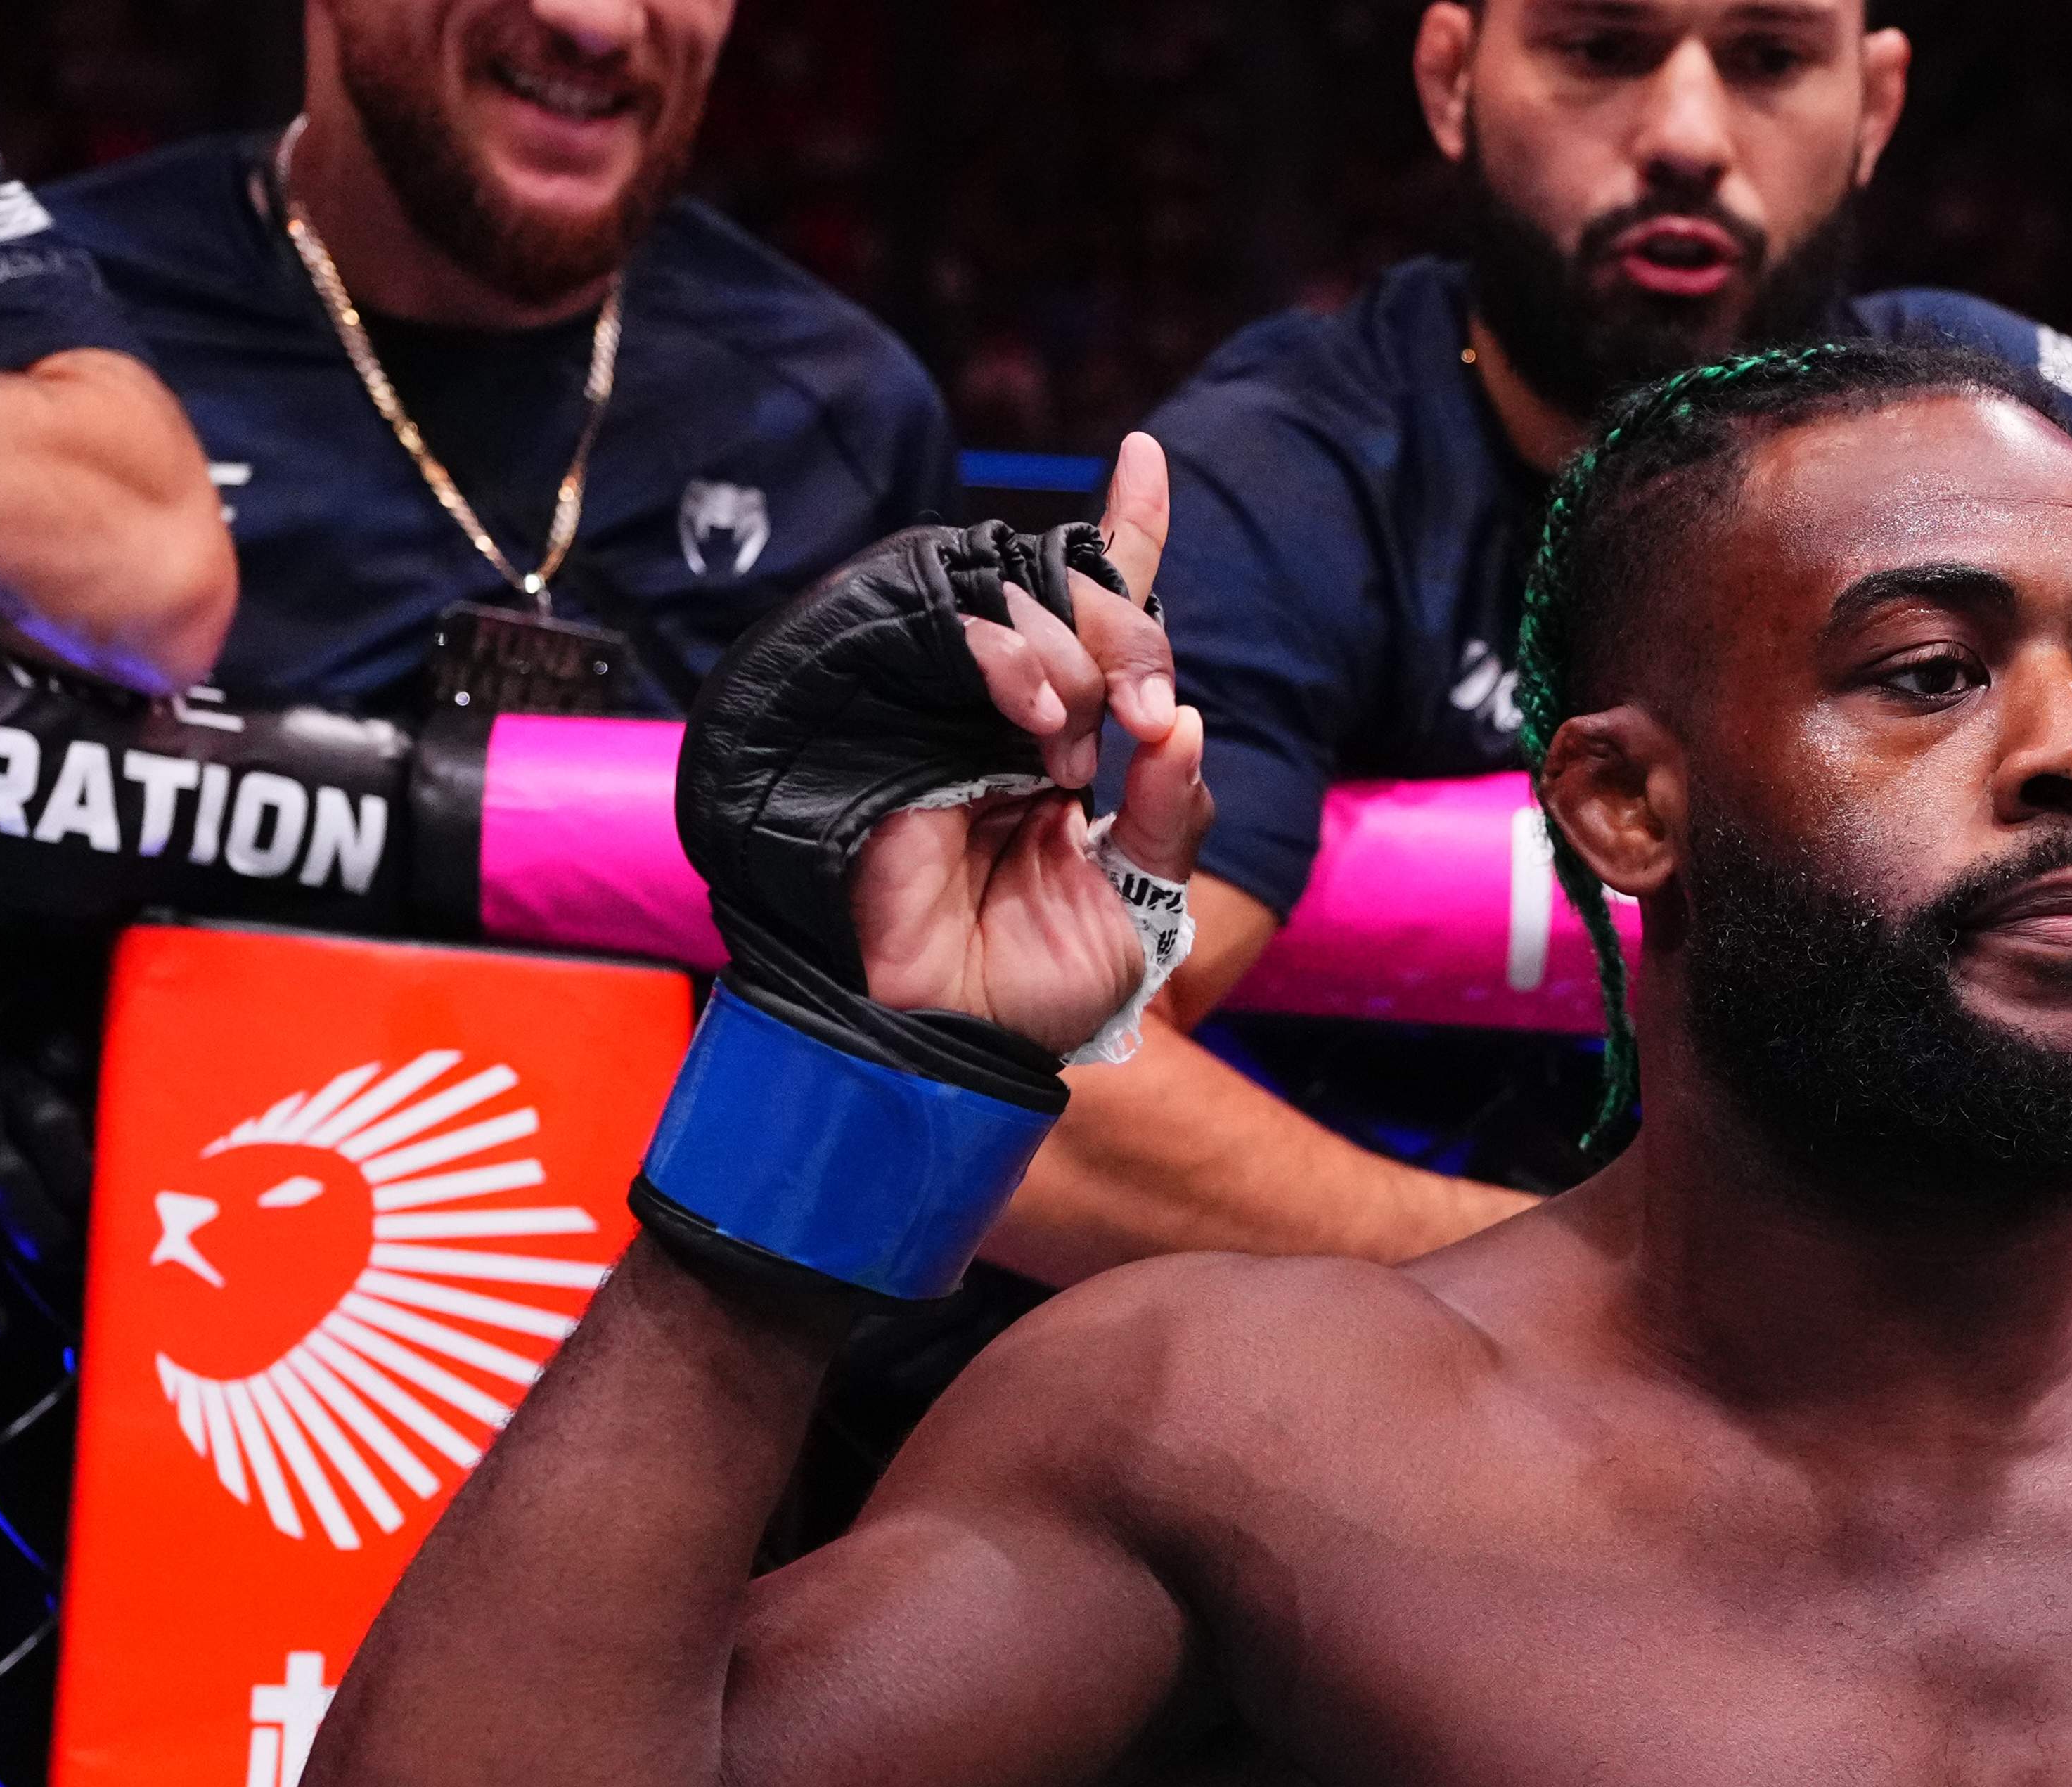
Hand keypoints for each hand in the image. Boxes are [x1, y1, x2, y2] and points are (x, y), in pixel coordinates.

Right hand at [849, 432, 1214, 1051]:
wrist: (962, 1044)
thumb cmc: (1047, 986)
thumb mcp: (1146, 898)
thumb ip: (1174, 810)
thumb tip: (1179, 718)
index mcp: (1067, 744)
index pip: (1107, 624)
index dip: (1127, 535)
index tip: (1144, 457)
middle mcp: (1009, 717)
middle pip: (1069, 602)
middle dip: (1121, 633)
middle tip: (1136, 718)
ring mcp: (946, 716)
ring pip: (1017, 613)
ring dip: (1070, 659)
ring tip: (1075, 749)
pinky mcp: (892, 724)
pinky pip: (956, 644)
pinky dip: (1016, 663)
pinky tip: (1039, 725)